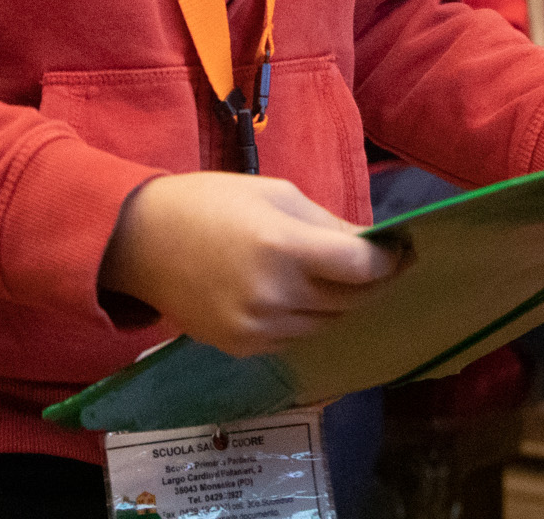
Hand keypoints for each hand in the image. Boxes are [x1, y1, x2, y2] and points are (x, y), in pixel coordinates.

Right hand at [100, 172, 401, 357]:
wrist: (141, 240)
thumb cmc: (211, 203)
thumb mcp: (276, 195)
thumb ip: (327, 225)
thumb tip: (372, 246)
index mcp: (285, 248)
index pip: (362, 269)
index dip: (390, 262)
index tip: (402, 251)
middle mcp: (276, 297)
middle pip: (350, 301)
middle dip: (368, 282)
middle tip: (375, 264)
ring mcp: (258, 330)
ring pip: (327, 324)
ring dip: (338, 302)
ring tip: (330, 277)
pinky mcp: (243, 349)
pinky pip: (296, 338)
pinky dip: (306, 318)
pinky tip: (295, 295)